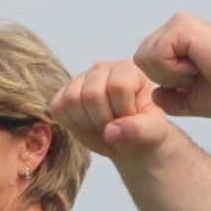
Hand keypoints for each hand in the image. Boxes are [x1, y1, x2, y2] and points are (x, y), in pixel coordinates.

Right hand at [50, 60, 170, 159]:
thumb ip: (139, 130)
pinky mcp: (65, 93)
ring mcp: (81, 79)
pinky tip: (88, 125)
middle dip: (103, 119)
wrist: (131, 141)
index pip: (118, 86)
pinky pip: (57, 107)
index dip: (123, 111)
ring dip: (86, 121)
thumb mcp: (153, 132)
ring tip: (102, 125)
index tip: (132, 119)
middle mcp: (103, 69)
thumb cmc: (144, 131)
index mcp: (129, 69)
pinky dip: (71, 122)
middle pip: (92, 94)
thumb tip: (110, 131)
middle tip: (115, 126)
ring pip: (71, 99)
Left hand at [133, 13, 210, 118]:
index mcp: (177, 40)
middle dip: (164, 78)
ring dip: (170, 75)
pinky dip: (174, 70)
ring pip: (145, 58)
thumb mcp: (193, 100)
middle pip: (141, 60)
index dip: (165, 82)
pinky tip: (197, 66)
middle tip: (196, 76)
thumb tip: (153, 93)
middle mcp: (176, 26)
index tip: (194, 81)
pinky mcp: (182, 26)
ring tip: (197, 71)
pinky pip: (157, 55)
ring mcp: (178, 24)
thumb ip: (170, 99)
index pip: (147, 64)